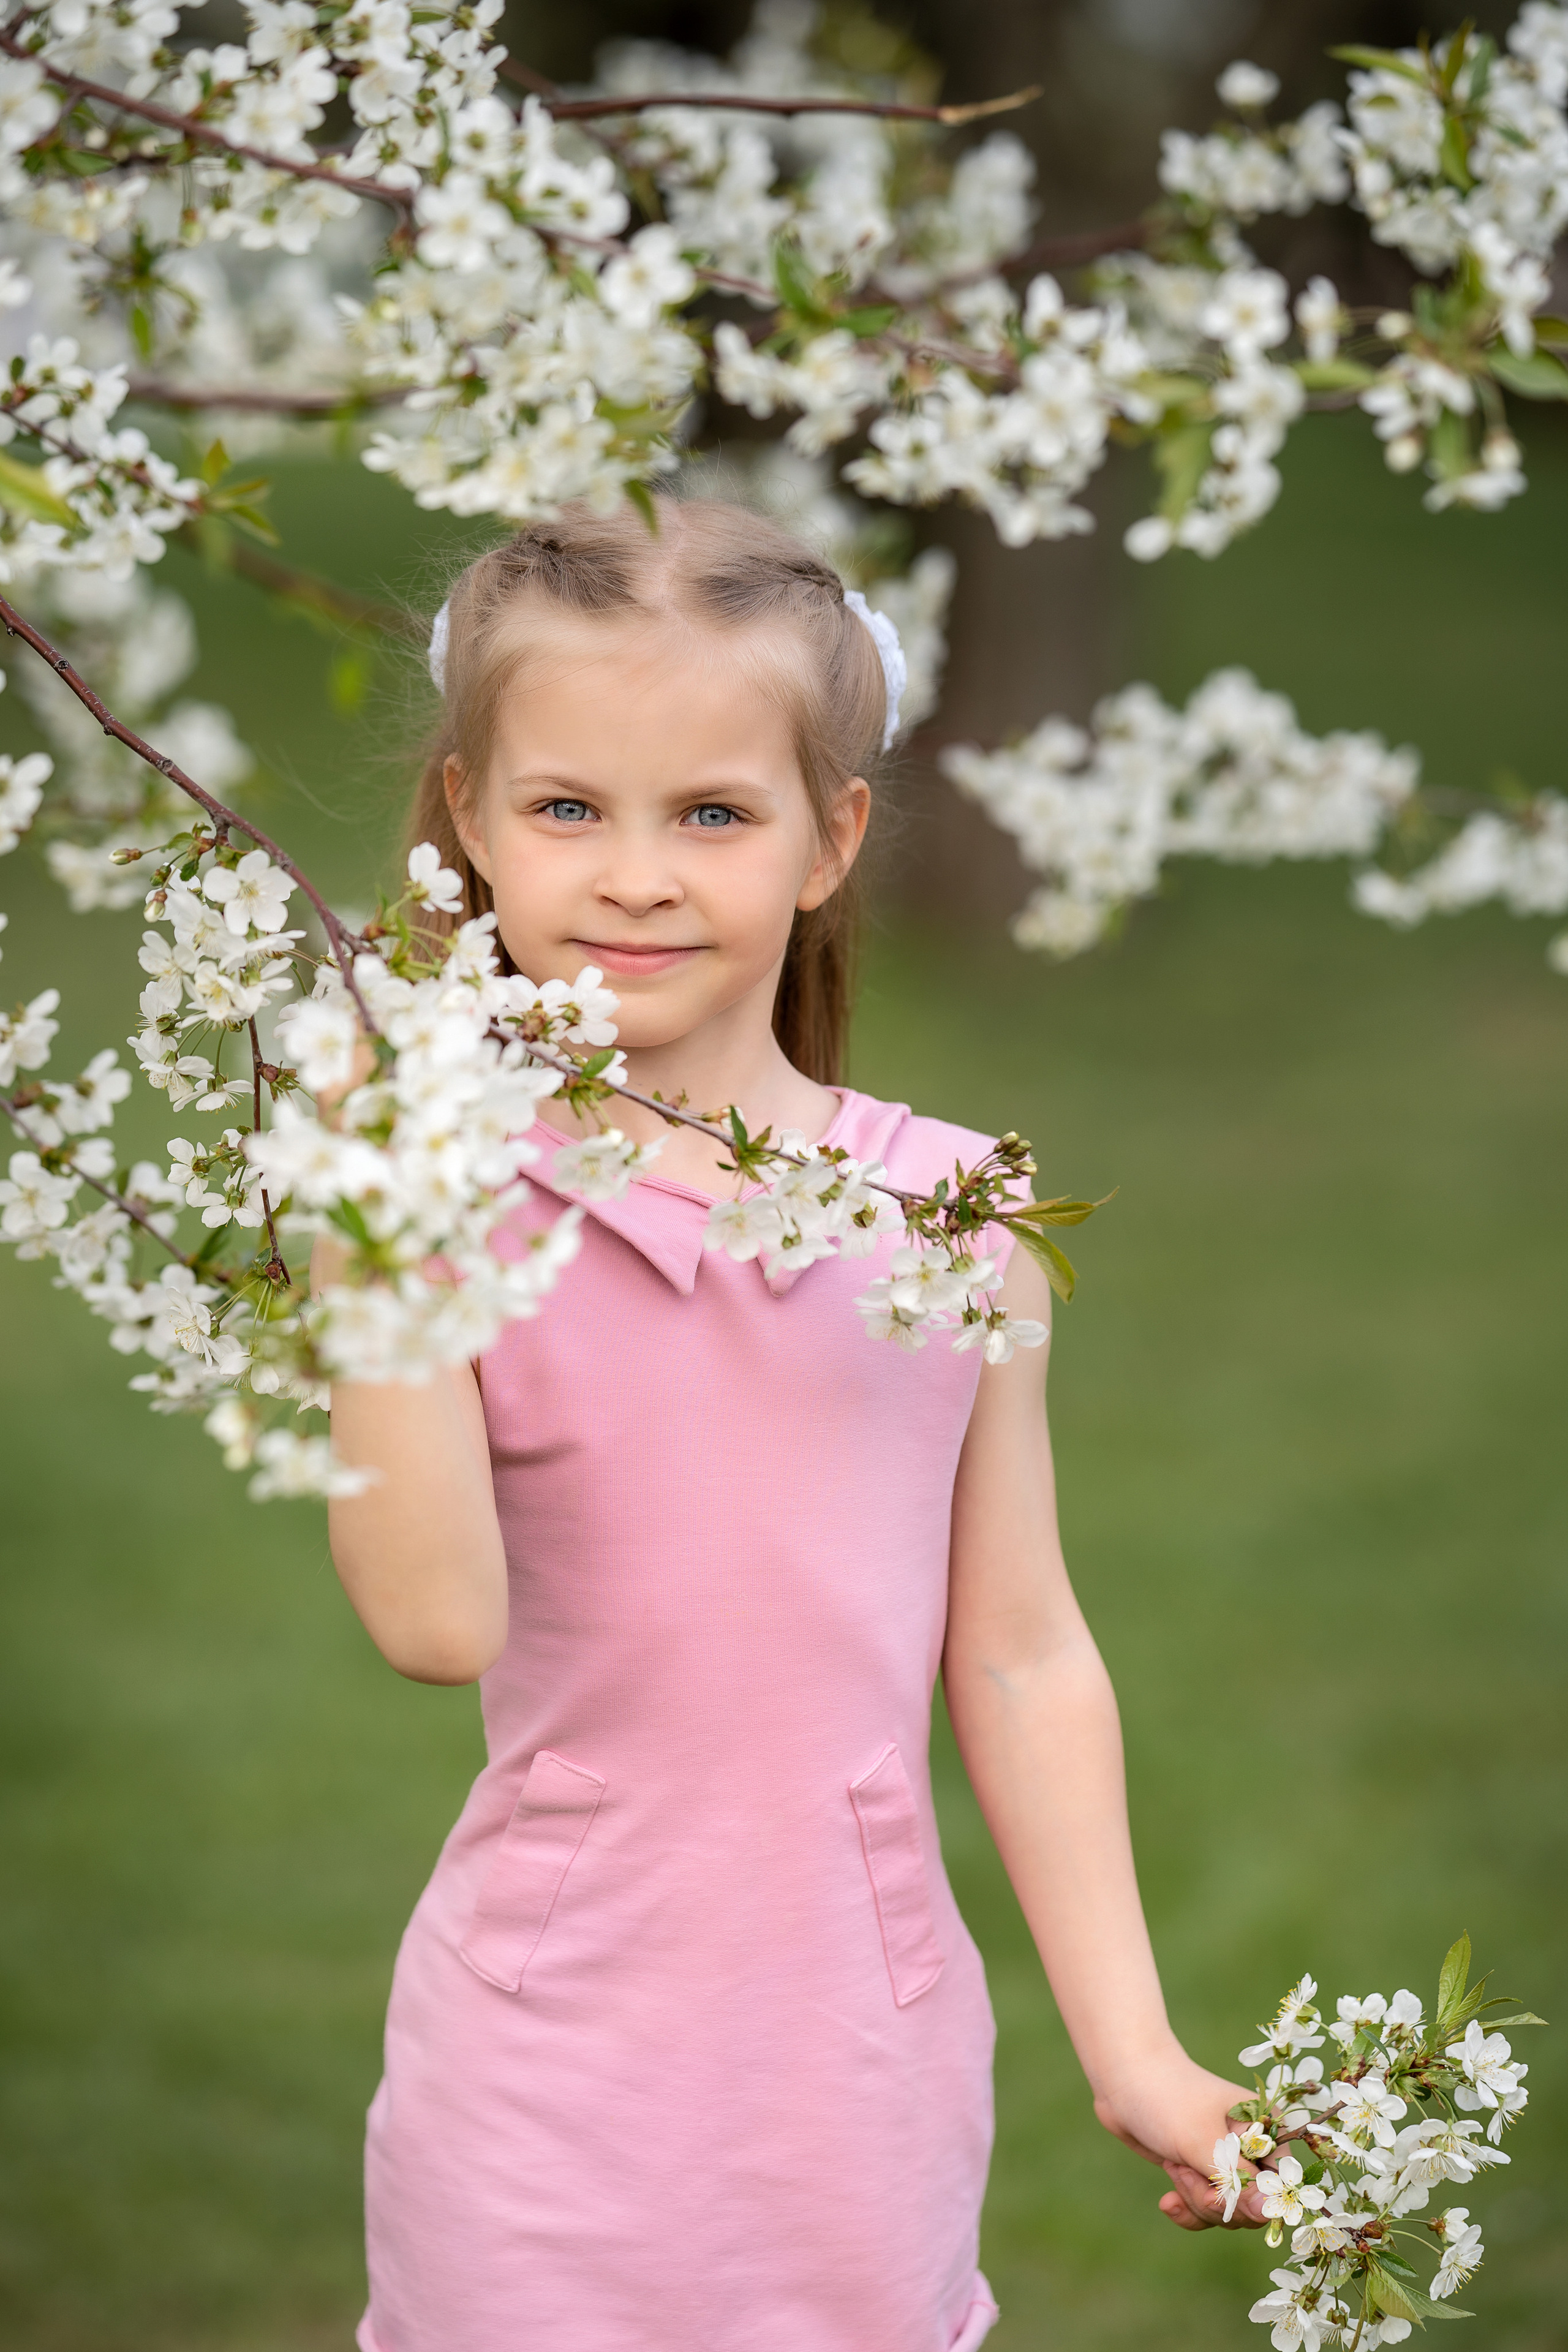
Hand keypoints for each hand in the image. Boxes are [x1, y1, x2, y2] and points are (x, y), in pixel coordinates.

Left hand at [1093, 2043, 1268, 2230]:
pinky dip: (1186, 2209)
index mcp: (1266, 2130)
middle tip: (1184, 2168)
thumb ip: (1237, 2182)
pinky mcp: (1201, 2173)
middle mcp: (1252, 2149)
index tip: (1215, 2189)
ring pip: (1225, 2211)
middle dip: (1214, 2199)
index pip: (1277, 2188)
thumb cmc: (1167, 2098)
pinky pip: (1205, 2210)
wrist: (1122, 2079)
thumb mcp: (1203, 2142)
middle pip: (1251, 2207)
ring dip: (1195, 2197)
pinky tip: (1167, 2201)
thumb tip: (1270, 2214)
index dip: (1249, 2200)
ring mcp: (1225, 2163)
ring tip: (1173, 2165)